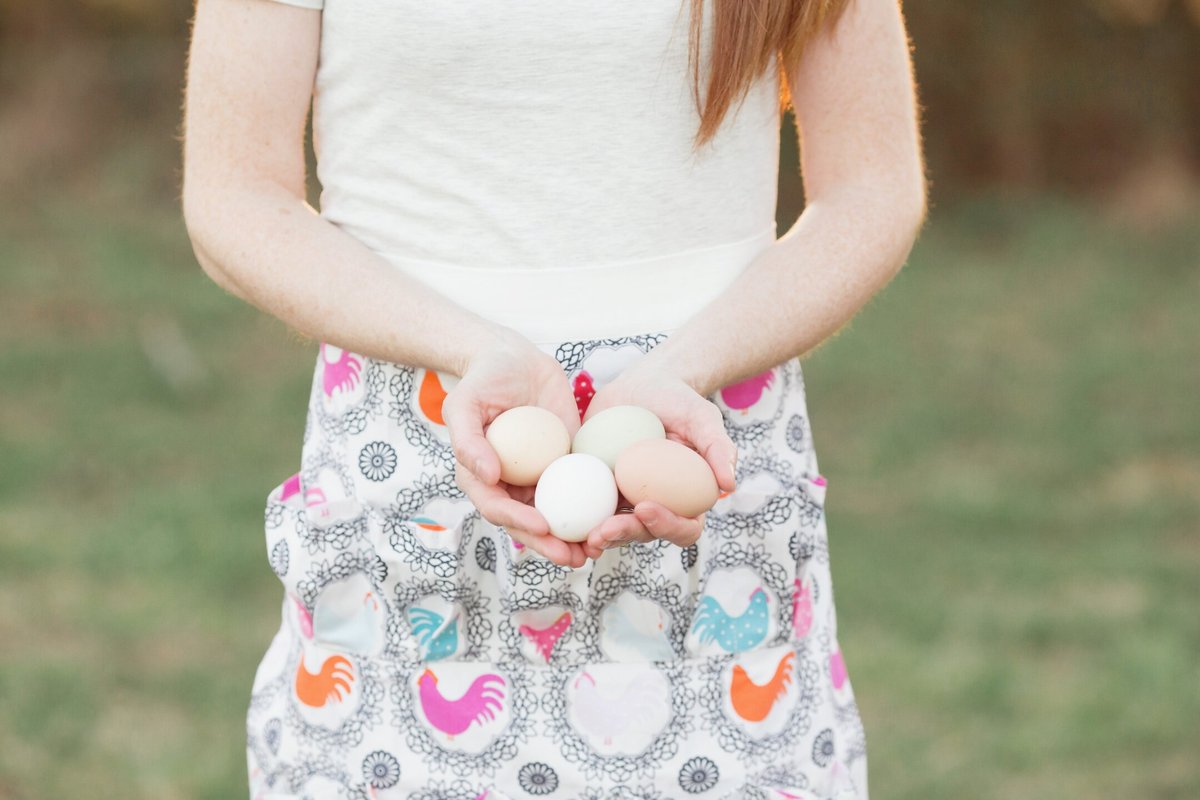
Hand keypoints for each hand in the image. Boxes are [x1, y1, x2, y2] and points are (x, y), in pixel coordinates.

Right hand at [441, 328, 587, 567]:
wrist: (513, 358)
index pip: (499, 509)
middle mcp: (512, 484)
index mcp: (482, 478)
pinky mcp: (567, 462)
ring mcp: (541, 476)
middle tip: (575, 557)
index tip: (544, 526)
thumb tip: (487, 477)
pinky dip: (596, 506)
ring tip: (598, 549)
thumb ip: (469, 441)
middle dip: (551, 545)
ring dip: (576, 537)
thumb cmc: (483, 380)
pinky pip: (582, 488)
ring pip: (558, 515)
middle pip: (531, 524)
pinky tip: (616, 517)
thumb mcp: (465, 405)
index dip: (520, 523)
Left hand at [579, 359, 736, 558]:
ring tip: (583, 534)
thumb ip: (718, 448)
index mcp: (686, 500)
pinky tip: (557, 517)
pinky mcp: (597, 488)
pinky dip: (575, 517)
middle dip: (624, 536)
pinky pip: (586, 508)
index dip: (668, 526)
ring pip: (613, 529)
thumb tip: (729, 485)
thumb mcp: (703, 418)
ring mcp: (624, 501)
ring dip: (599, 536)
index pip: (684, 527)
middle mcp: (656, 506)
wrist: (645, 385)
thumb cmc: (681, 402)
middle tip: (603, 530)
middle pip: (644, 534)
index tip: (647, 506)